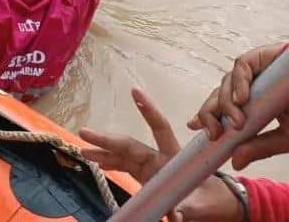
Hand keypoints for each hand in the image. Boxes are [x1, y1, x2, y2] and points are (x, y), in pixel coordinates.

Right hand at [79, 88, 242, 221]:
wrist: (218, 206)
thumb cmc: (214, 200)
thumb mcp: (203, 205)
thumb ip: (188, 208)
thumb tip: (175, 215)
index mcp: (174, 158)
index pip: (160, 128)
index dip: (148, 111)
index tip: (135, 92)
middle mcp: (159, 159)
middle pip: (130, 145)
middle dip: (107, 139)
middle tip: (85, 133)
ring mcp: (151, 168)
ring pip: (123, 157)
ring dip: (103, 153)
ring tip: (83, 150)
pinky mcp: (146, 179)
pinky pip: (124, 168)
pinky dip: (110, 164)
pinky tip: (98, 162)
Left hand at [187, 42, 288, 168]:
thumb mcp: (286, 136)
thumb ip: (261, 146)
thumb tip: (235, 161)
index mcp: (257, 102)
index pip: (224, 107)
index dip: (206, 114)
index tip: (194, 126)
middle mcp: (254, 85)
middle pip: (220, 94)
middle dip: (210, 112)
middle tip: (213, 132)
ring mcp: (257, 70)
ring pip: (227, 81)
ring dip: (226, 103)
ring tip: (238, 122)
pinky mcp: (263, 55)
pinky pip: (242, 65)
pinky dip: (239, 81)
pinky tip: (242, 99)